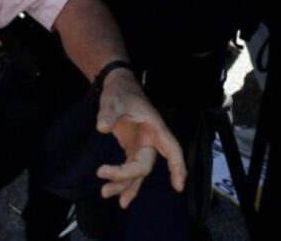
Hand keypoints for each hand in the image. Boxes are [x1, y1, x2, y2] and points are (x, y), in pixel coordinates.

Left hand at [94, 70, 186, 208]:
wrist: (117, 86)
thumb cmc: (120, 91)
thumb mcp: (113, 99)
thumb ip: (108, 113)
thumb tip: (102, 127)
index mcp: (154, 127)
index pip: (171, 149)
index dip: (177, 167)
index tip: (178, 186)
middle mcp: (151, 140)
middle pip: (144, 165)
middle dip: (127, 177)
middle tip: (103, 181)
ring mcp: (142, 146)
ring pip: (137, 172)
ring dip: (124, 185)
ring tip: (106, 193)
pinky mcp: (132, 149)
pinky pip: (131, 169)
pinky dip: (124, 181)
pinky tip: (117, 194)